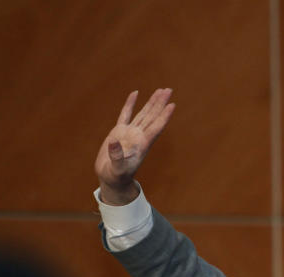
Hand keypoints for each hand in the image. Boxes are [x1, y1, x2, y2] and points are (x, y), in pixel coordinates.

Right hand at [94, 88, 175, 203]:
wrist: (111, 178)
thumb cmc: (116, 176)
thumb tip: (114, 142)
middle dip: (161, 103)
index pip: (156, 127)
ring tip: (160, 90)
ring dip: (152, 102)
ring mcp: (130, 133)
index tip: (172, 105)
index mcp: (142, 144)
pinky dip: (130, 104)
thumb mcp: (117, 169)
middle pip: (153, 117)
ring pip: (144, 113)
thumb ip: (117, 157)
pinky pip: (126, 114)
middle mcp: (139, 136)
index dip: (164, 116)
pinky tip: (136, 93)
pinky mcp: (119, 132)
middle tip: (169, 90)